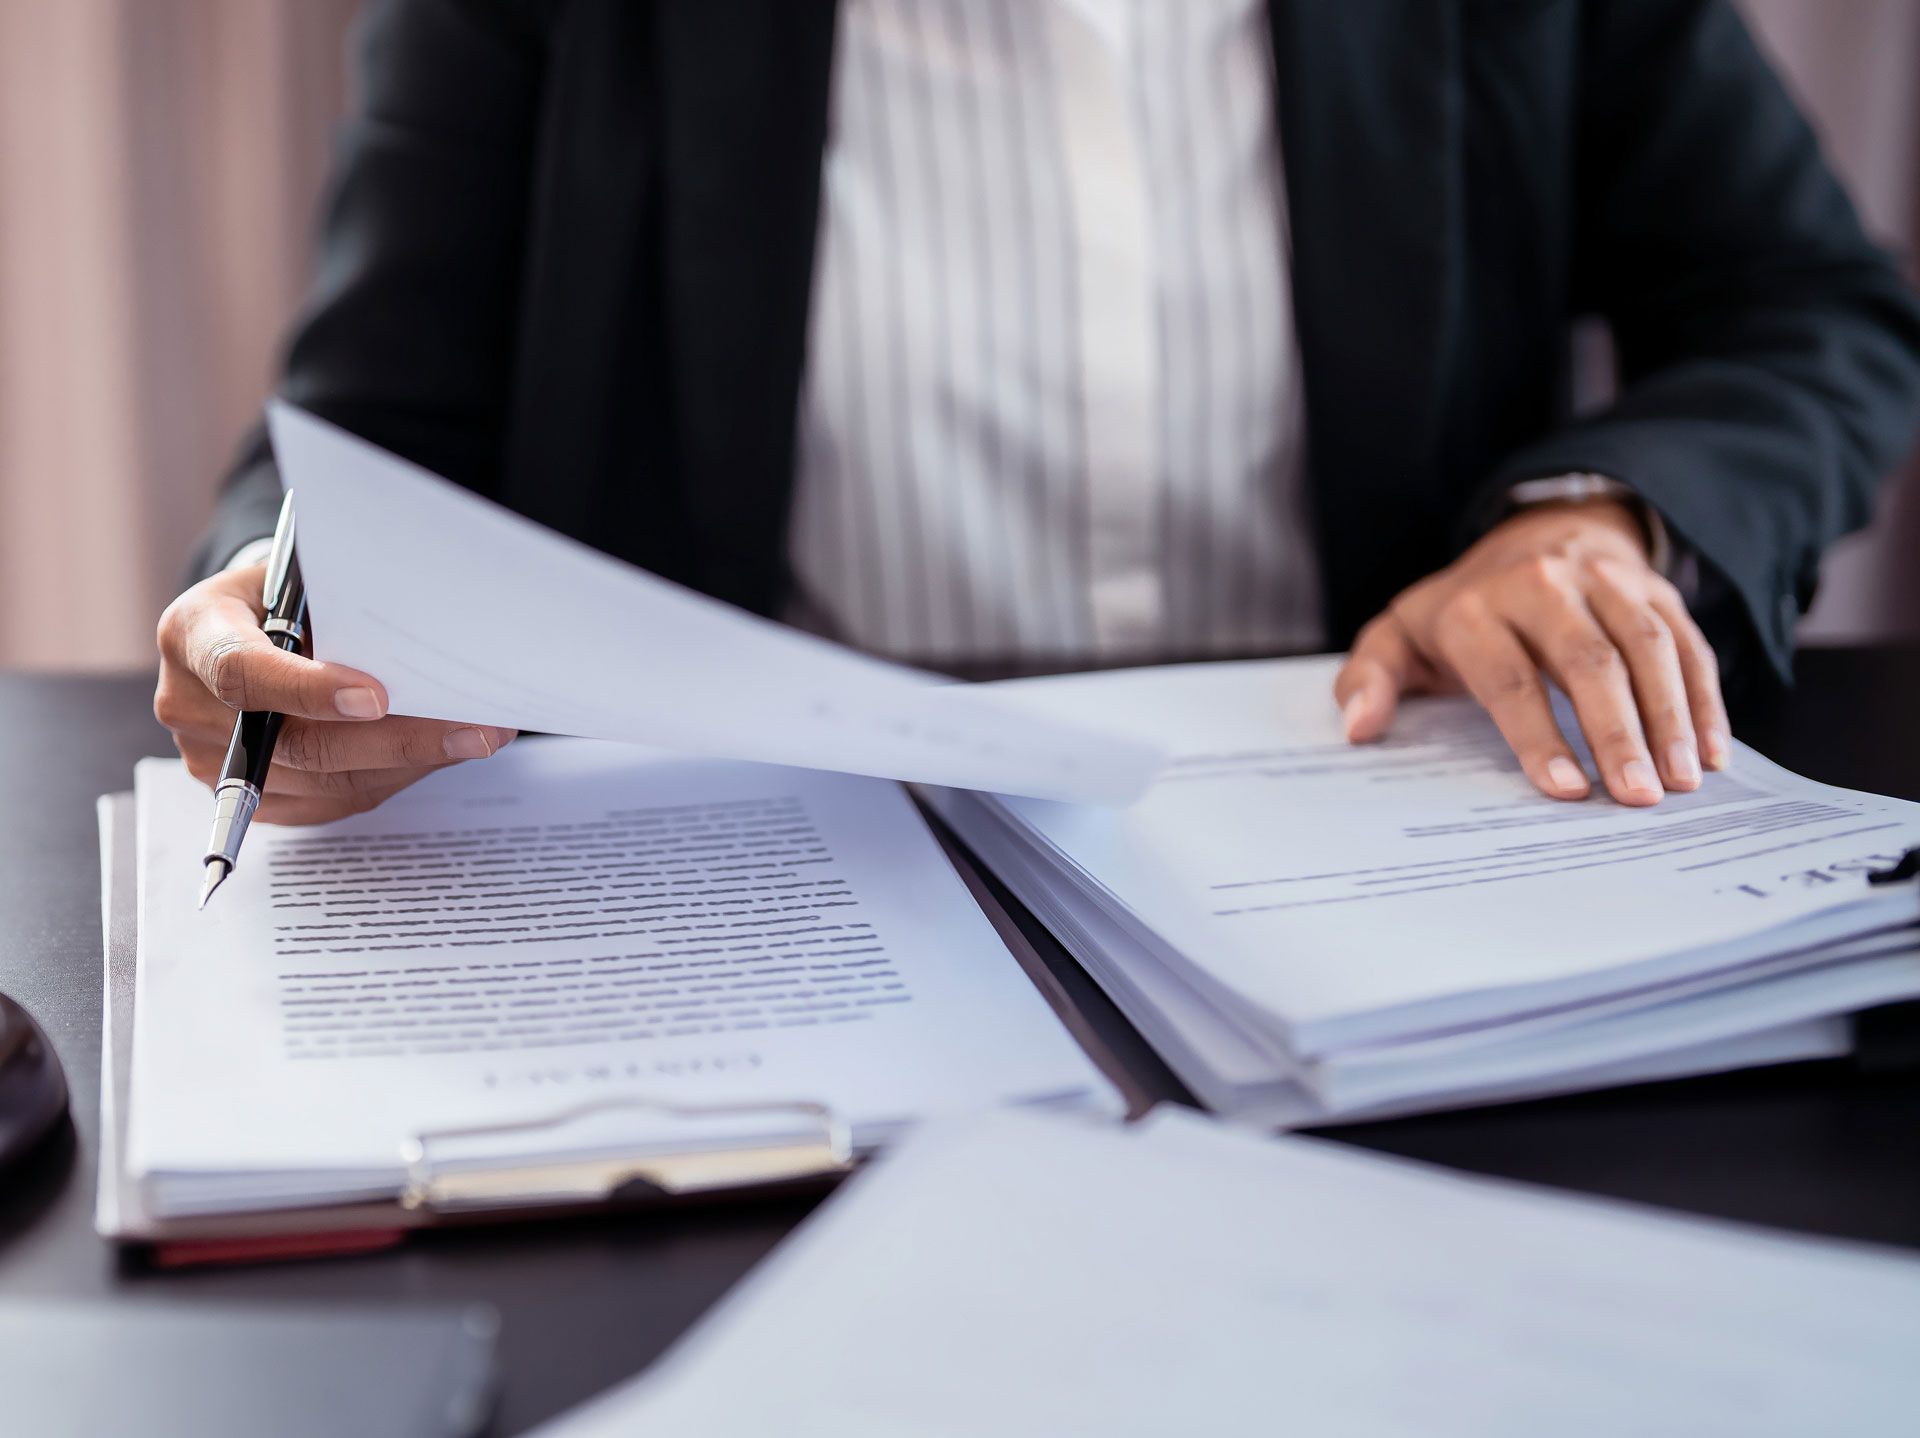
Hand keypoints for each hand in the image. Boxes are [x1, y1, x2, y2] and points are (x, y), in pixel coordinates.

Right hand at [155, 562, 514, 823]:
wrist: (252, 623)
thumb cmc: (287, 593)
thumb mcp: (302, 577)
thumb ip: (340, 607)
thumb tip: (421, 647)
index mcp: (193, 632)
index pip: (242, 671)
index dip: (308, 689)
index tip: (377, 696)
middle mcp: (188, 703)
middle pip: (295, 743)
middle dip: (395, 738)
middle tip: (474, 729)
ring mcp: (213, 759)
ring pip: (324, 780)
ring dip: (408, 762)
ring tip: (476, 738)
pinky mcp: (252, 793)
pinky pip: (331, 801)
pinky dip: (391, 777)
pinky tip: (437, 754)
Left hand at [1334, 500, 1729, 805]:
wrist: (1533, 534)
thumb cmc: (1464, 609)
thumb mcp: (1400, 634)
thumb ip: (1369, 678)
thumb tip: (1358, 728)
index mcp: (1476, 607)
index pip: (1509, 675)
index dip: (1536, 733)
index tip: (1563, 789)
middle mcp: (1544, 586)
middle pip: (1588, 662)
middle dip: (1616, 733)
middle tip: (1636, 798)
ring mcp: (1606, 583)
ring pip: (1647, 648)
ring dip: (1670, 718)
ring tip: (1680, 784)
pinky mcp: (1655, 590)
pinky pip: (1687, 643)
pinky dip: (1704, 698)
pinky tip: (1710, 754)